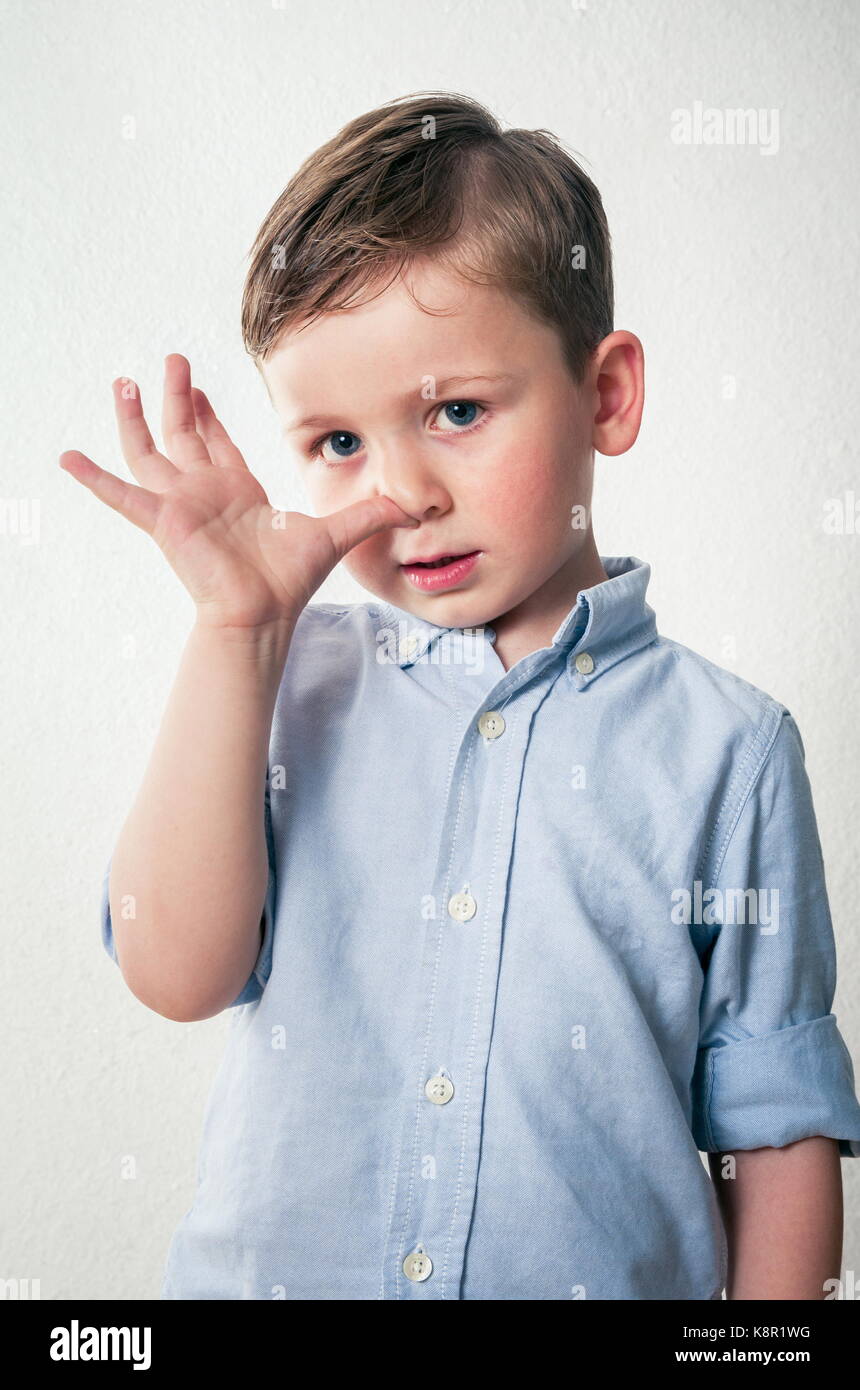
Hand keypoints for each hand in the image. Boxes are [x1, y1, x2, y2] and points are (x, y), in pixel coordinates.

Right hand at [59, 353, 417, 630]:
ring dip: (135, 417)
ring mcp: (180, 503)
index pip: (218, 443)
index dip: (208, 413)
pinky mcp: (163, 519)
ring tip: (122, 381)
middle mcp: (205, 492)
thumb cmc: (290, 581)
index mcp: (239, 491)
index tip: (197, 387)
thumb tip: (412, 504)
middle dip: (176, 396)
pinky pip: (121, 494)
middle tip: (170, 361)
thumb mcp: (336, 533)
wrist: (262, 612)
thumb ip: (370, 512)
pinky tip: (66, 457)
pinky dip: (93, 477)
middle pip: (182, 433)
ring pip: (150, 450)